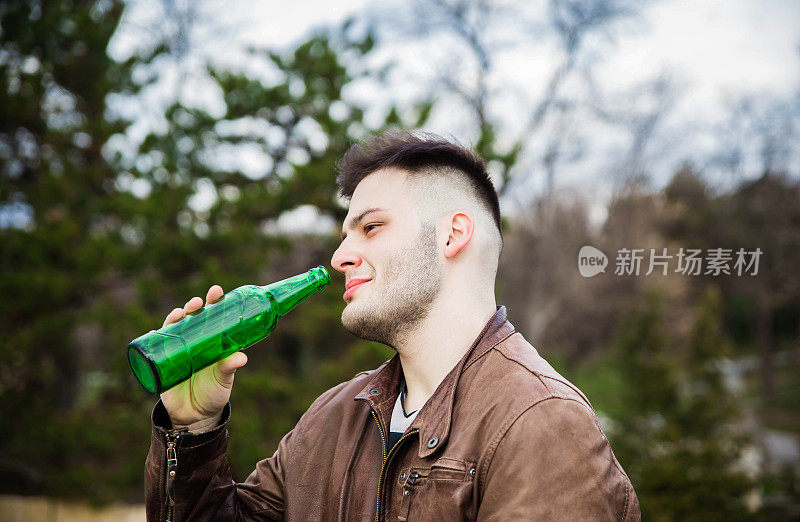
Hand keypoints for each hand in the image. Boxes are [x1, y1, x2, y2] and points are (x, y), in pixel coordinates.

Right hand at [159, 285, 247, 431]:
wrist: (195, 416)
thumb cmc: (213, 394)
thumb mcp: (223, 380)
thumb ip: (229, 368)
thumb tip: (241, 357)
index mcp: (212, 341)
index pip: (213, 316)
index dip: (214, 302)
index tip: (216, 291)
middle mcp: (194, 342)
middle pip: (191, 317)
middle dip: (193, 305)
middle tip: (197, 302)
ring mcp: (177, 351)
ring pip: (173, 327)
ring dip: (174, 317)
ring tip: (179, 314)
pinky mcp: (163, 364)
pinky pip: (155, 348)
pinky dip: (154, 338)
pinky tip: (155, 332)